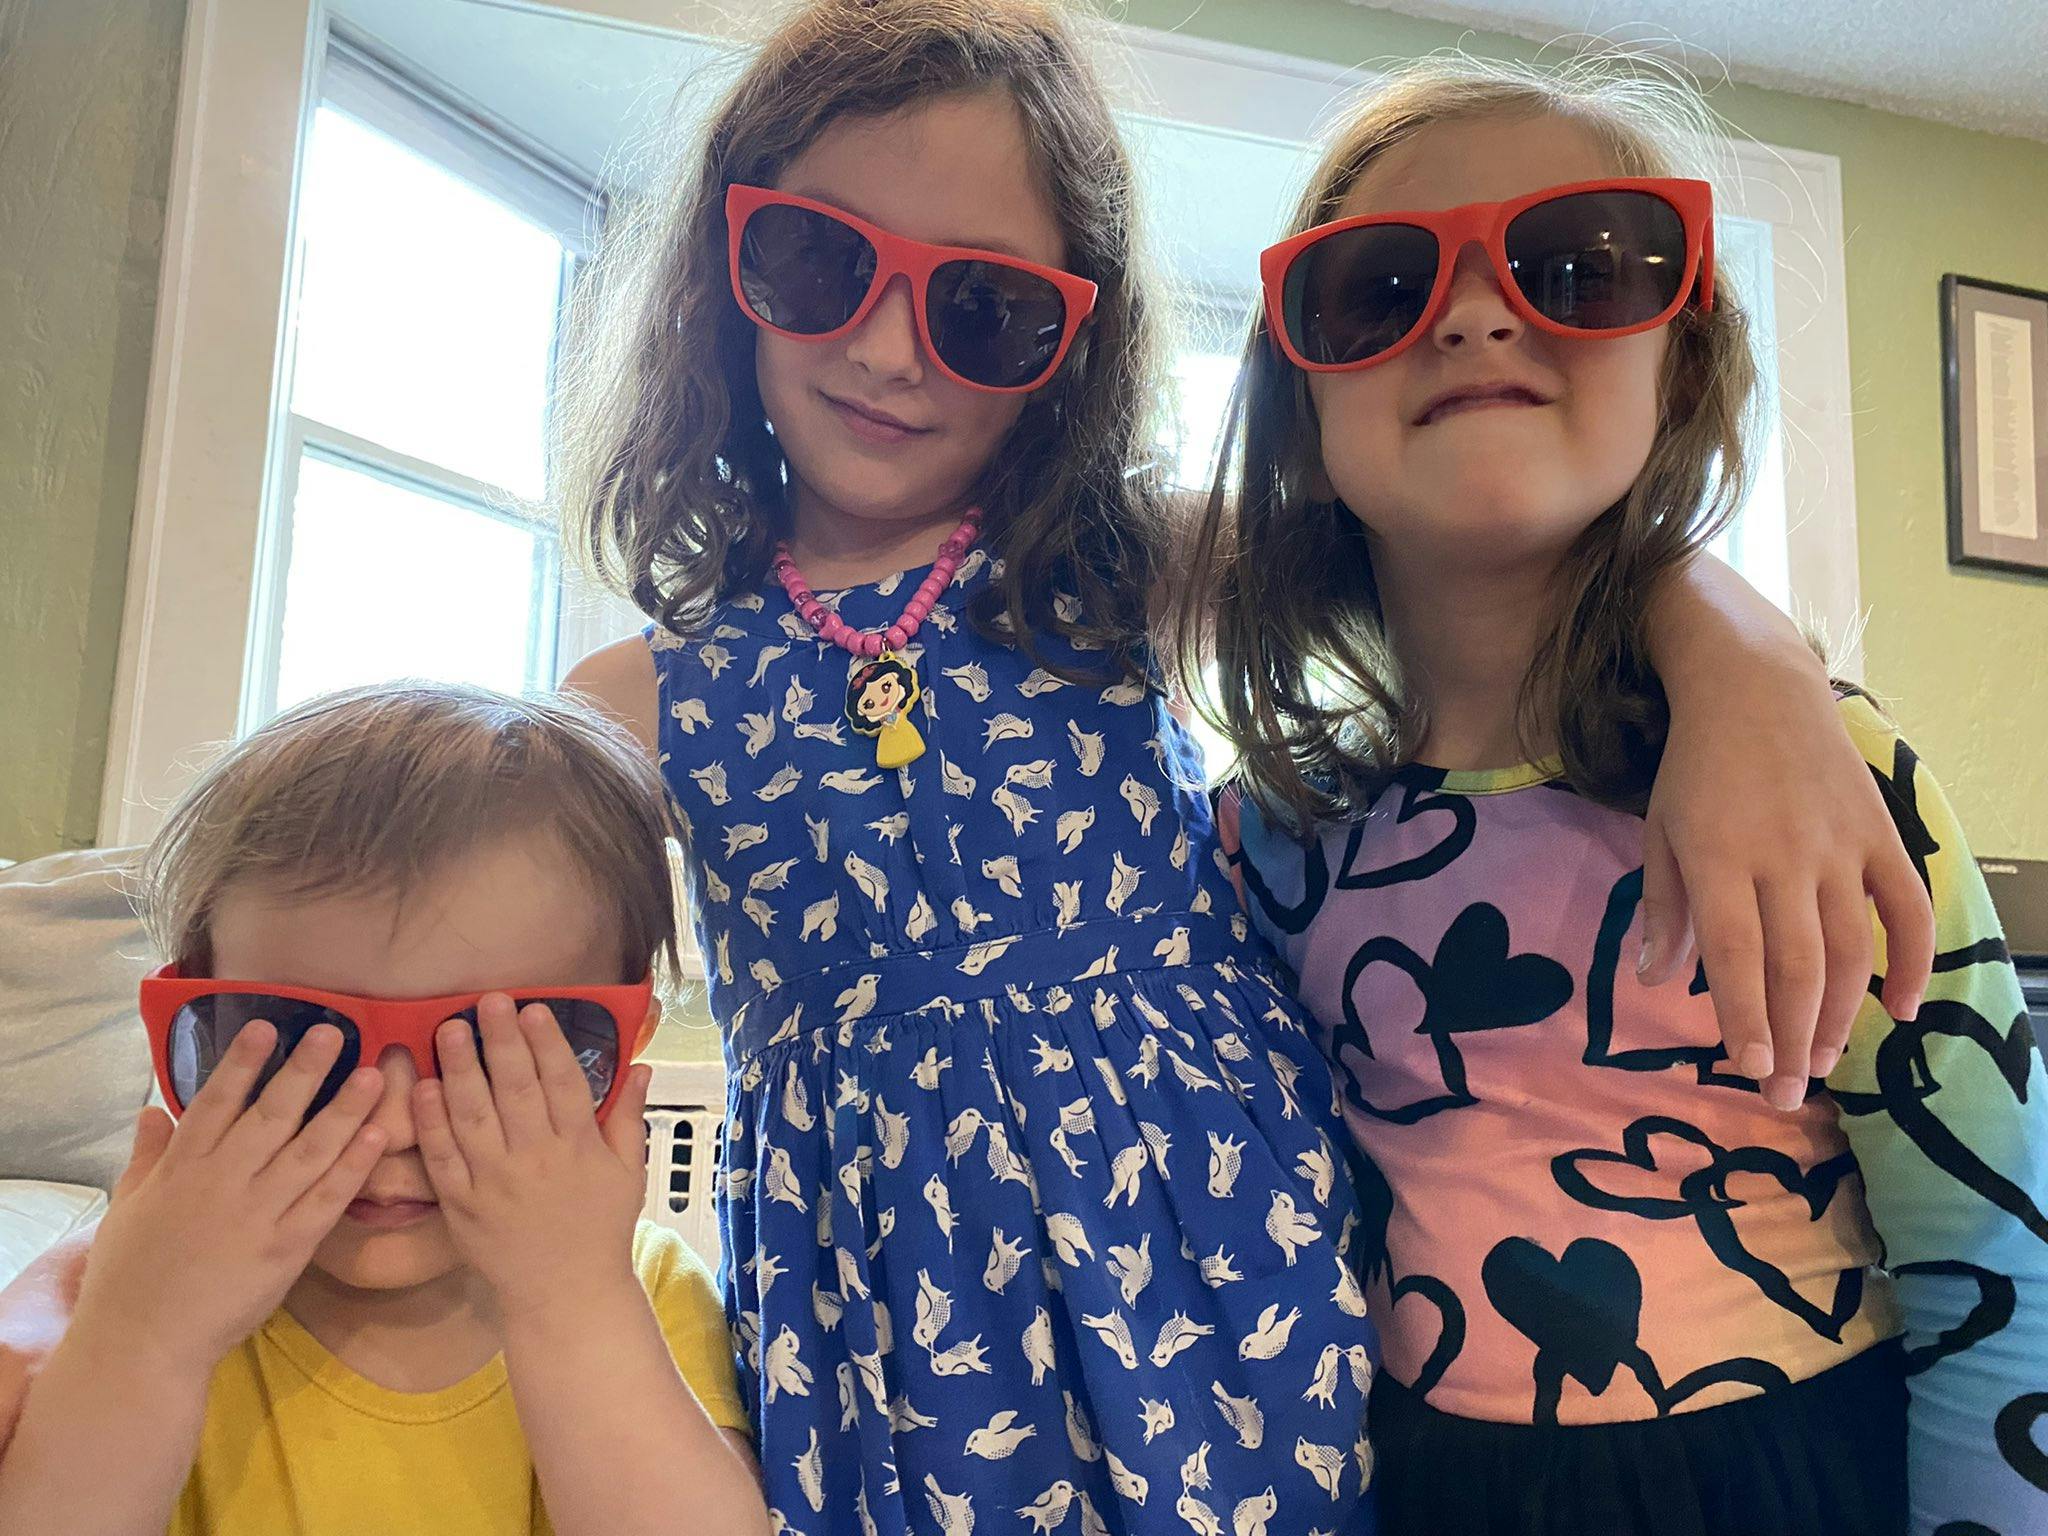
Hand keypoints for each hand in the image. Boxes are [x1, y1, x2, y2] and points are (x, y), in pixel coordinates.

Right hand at [70, 1023, 384, 1375]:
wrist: (141, 1345)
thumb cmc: (128, 1277)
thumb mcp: (128, 1208)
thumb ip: (146, 1155)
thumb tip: (152, 1107)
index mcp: (182, 1170)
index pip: (214, 1103)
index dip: (242, 1063)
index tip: (268, 1025)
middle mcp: (223, 1184)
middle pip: (271, 1117)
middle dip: (304, 1072)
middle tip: (336, 1032)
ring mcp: (257, 1216)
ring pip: (308, 1152)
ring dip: (343, 1110)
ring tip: (373, 1074)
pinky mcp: (286, 1250)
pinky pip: (326, 1201)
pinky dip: (353, 1167)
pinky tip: (376, 1136)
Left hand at [413, 995, 650, 1322]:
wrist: (565, 1294)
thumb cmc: (601, 1229)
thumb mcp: (629, 1172)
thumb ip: (630, 1117)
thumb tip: (642, 1066)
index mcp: (578, 1147)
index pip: (562, 1082)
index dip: (546, 1042)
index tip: (532, 1008)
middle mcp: (535, 1158)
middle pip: (515, 1088)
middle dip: (501, 1040)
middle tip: (486, 1000)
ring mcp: (493, 1181)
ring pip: (473, 1115)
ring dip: (460, 1068)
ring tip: (449, 1028)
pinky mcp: (460, 1205)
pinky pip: (442, 1157)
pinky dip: (431, 1122)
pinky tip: (423, 1087)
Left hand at [1643, 668, 1935, 1108]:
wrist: (1756, 689)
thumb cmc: (1697, 768)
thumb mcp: (1660, 831)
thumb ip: (1663, 908)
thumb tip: (1655, 981)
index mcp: (1718, 859)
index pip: (1735, 956)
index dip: (1744, 1017)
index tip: (1749, 1069)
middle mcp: (1784, 859)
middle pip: (1795, 967)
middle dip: (1793, 1040)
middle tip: (1787, 1092)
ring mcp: (1839, 848)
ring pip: (1850, 950)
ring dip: (1841, 1016)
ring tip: (1824, 1061)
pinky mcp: (1881, 835)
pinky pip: (1910, 908)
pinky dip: (1914, 960)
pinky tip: (1904, 1008)